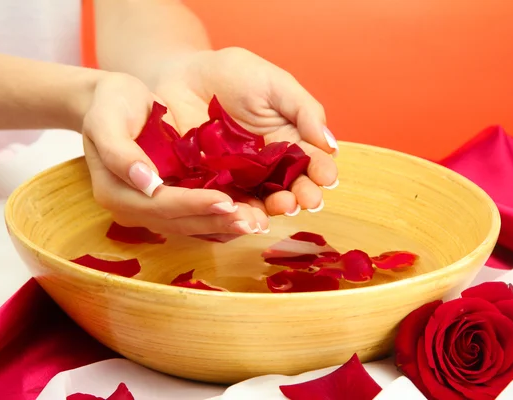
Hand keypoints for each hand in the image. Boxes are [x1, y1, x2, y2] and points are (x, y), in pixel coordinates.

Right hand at [81, 72, 269, 235]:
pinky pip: (195, 217)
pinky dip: (219, 219)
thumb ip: (120, 152)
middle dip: (216, 222)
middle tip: (252, 222)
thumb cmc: (110, 105)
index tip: (226, 201)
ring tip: (255, 224)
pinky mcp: (168, 202)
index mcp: (115, 193)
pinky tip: (245, 216)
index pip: (159, 205)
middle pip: (178, 222)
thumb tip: (146, 182)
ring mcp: (151, 209)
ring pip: (190, 225)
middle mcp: (134, 209)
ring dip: (222, 226)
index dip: (193, 205)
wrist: (113, 103)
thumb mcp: (107, 119)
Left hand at [152, 47, 339, 216]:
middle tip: (307, 200)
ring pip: (263, 199)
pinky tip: (248, 213)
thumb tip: (331, 144)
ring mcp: (241, 177)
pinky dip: (239, 210)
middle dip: (302, 194)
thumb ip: (304, 110)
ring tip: (284, 207)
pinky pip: (228, 201)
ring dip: (276, 208)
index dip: (320, 171)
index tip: (326, 178)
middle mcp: (268, 164)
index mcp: (288, 140)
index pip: (310, 160)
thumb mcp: (274, 84)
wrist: (181, 76)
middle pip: (291, 186)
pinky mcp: (213, 184)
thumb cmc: (231, 74)